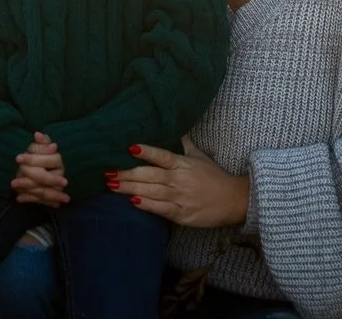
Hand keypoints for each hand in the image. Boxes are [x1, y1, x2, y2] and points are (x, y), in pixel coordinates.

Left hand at [12, 132, 68, 206]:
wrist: (41, 173)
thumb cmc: (39, 158)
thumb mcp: (40, 148)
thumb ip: (41, 142)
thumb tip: (37, 134)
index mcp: (58, 161)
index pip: (50, 160)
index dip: (34, 159)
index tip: (18, 158)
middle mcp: (60, 176)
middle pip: (46, 176)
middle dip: (29, 174)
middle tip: (16, 172)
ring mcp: (56, 189)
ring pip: (42, 190)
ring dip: (27, 187)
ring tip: (13, 184)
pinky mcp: (50, 199)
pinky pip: (39, 200)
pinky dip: (28, 198)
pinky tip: (18, 198)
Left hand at [110, 136, 248, 227]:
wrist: (233, 200)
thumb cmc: (215, 177)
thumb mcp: (200, 156)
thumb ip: (184, 144)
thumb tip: (175, 127)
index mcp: (183, 163)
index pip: (161, 155)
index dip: (146, 151)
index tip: (129, 148)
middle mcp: (179, 179)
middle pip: (149, 175)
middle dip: (126, 174)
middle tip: (107, 172)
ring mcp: (180, 197)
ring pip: (150, 191)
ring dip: (129, 188)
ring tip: (112, 185)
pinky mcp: (182, 214)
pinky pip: (160, 209)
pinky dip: (146, 205)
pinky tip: (132, 201)